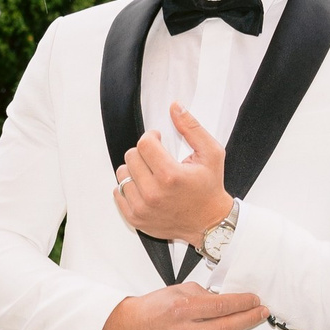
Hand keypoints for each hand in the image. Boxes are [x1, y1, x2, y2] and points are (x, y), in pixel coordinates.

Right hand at [97, 283, 267, 329]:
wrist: (129, 328)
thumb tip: (228, 300)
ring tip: (234, 327)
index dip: (243, 303)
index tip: (254, 300)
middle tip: (260, 312)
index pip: (221, 306)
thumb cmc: (153, 309)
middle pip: (227, 326)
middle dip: (249, 318)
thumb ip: (203, 294)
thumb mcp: (176, 291)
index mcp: (181, 309)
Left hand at [113, 101, 232, 245]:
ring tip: (151, 174)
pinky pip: (118, 192)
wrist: (209, 222)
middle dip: (143, 152)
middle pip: (131, 157)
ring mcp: (142, 208)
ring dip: (135, 169)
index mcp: (171, 176)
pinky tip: (144, 187)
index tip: (159, 141)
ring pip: (122, 174)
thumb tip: (175, 107)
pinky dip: (128, 187)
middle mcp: (154, 194)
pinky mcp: (135, 219)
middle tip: (157, 159)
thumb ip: (192, 128)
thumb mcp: (211, 153)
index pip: (144, 143)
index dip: (152, 137)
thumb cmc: (210, 187)